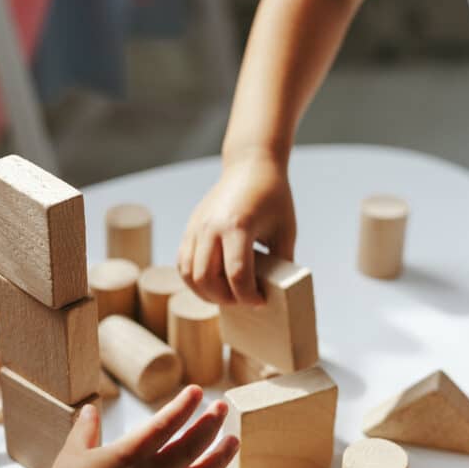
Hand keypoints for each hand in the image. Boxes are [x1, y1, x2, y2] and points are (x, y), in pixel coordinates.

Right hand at [41, 386, 238, 467]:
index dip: (184, 405)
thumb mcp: (72, 454)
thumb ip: (85, 429)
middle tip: (223, 407)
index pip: (165, 424)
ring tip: (234, 441)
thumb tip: (91, 409)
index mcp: (129, 456)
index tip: (197, 391)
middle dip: (211, 424)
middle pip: (192, 446)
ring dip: (220, 457)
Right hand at [178, 149, 295, 304]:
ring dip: (206, 293)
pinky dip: (194, 280)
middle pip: (207, 279)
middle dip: (225, 299)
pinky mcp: (190, 228)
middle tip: (243, 300)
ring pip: (188, 275)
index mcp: (238, 226)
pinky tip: (212, 284)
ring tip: (226, 295)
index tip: (261, 301)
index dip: (249, 296)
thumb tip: (280, 293)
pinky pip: (182, 263)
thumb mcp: (286, 230)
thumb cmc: (273, 197)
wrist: (250, 166)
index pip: (237, 274)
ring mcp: (196, 227)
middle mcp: (212, 227)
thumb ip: (282, 262)